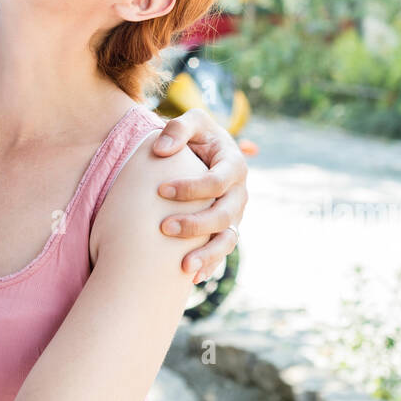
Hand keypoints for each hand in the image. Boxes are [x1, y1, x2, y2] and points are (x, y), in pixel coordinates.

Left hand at [151, 109, 248, 282]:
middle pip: (224, 215)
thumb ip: (177, 128)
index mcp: (234, 165)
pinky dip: (209, 266)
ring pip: (227, 240)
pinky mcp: (224, 230)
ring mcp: (234, 215)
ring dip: (208, 255)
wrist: (205, 152)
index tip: (161, 190)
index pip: (218, 181)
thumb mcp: (191, 122)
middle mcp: (239, 194)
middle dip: (196, 225)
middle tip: (164, 227)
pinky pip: (221, 252)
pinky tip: (191, 278)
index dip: (192, 188)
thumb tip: (161, 151)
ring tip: (183, 267)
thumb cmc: (196, 136)